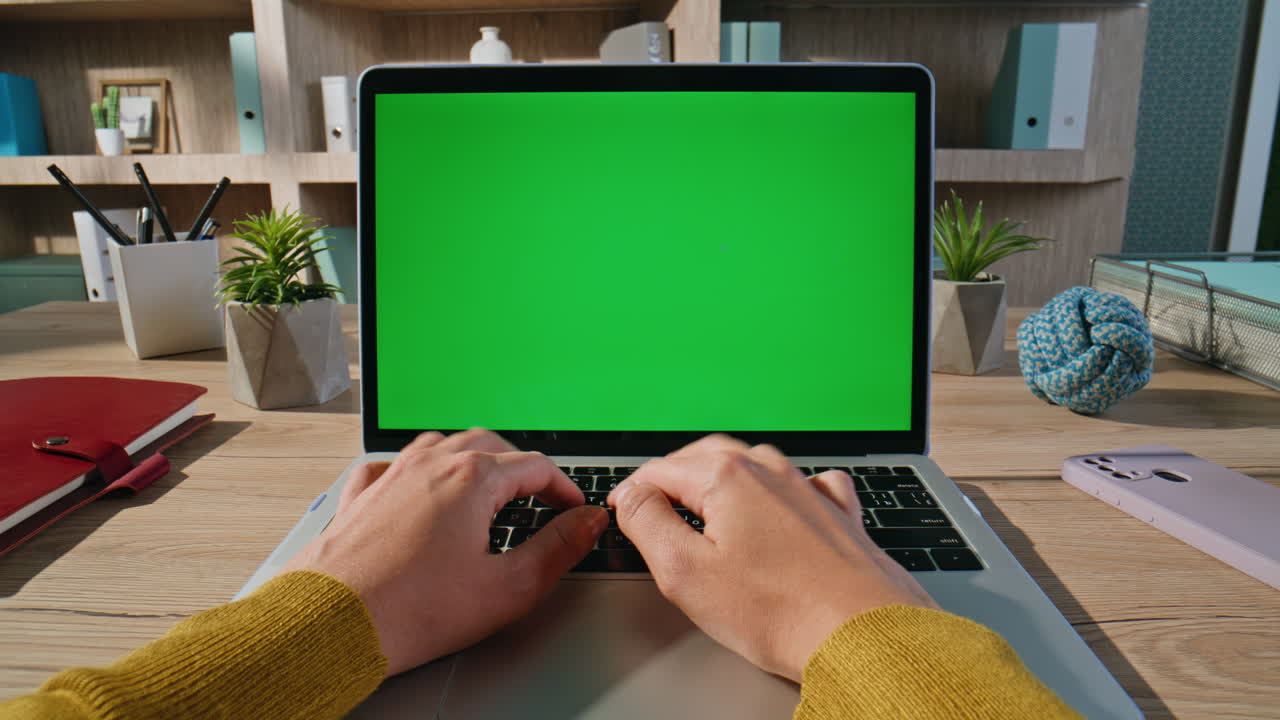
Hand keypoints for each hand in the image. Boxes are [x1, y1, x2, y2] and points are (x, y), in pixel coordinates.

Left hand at [282, 428, 607, 675]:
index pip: (535, 466)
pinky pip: (392, 465)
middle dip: (520, 467)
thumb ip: (558, 549)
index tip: (573, 509)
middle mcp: (429, 465)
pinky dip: (414, 470)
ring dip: (470, 459)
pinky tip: (417, 488)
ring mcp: (390, 477)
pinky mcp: (360, 497)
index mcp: (471, 479)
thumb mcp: (508, 588)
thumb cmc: (411, 611)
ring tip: (486, 486)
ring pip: (440, 447)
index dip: (563, 488)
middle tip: (538, 496)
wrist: (332, 625)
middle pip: (489, 445)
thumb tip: (587, 524)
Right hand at [609, 434, 938, 682]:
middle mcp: (769, 470)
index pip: (659, 470)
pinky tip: (778, 506)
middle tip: (652, 504)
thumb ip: (647, 523)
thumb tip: (633, 496)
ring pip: (753, 465)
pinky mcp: (837, 514)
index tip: (621, 512)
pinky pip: (804, 483)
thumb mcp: (684, 571)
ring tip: (704, 505)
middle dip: (673, 477)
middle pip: (704, 457)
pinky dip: (780, 488)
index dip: (632, 491)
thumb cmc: (780, 611)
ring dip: (721, 479)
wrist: (862, 634)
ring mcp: (808, 488)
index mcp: (727, 476)